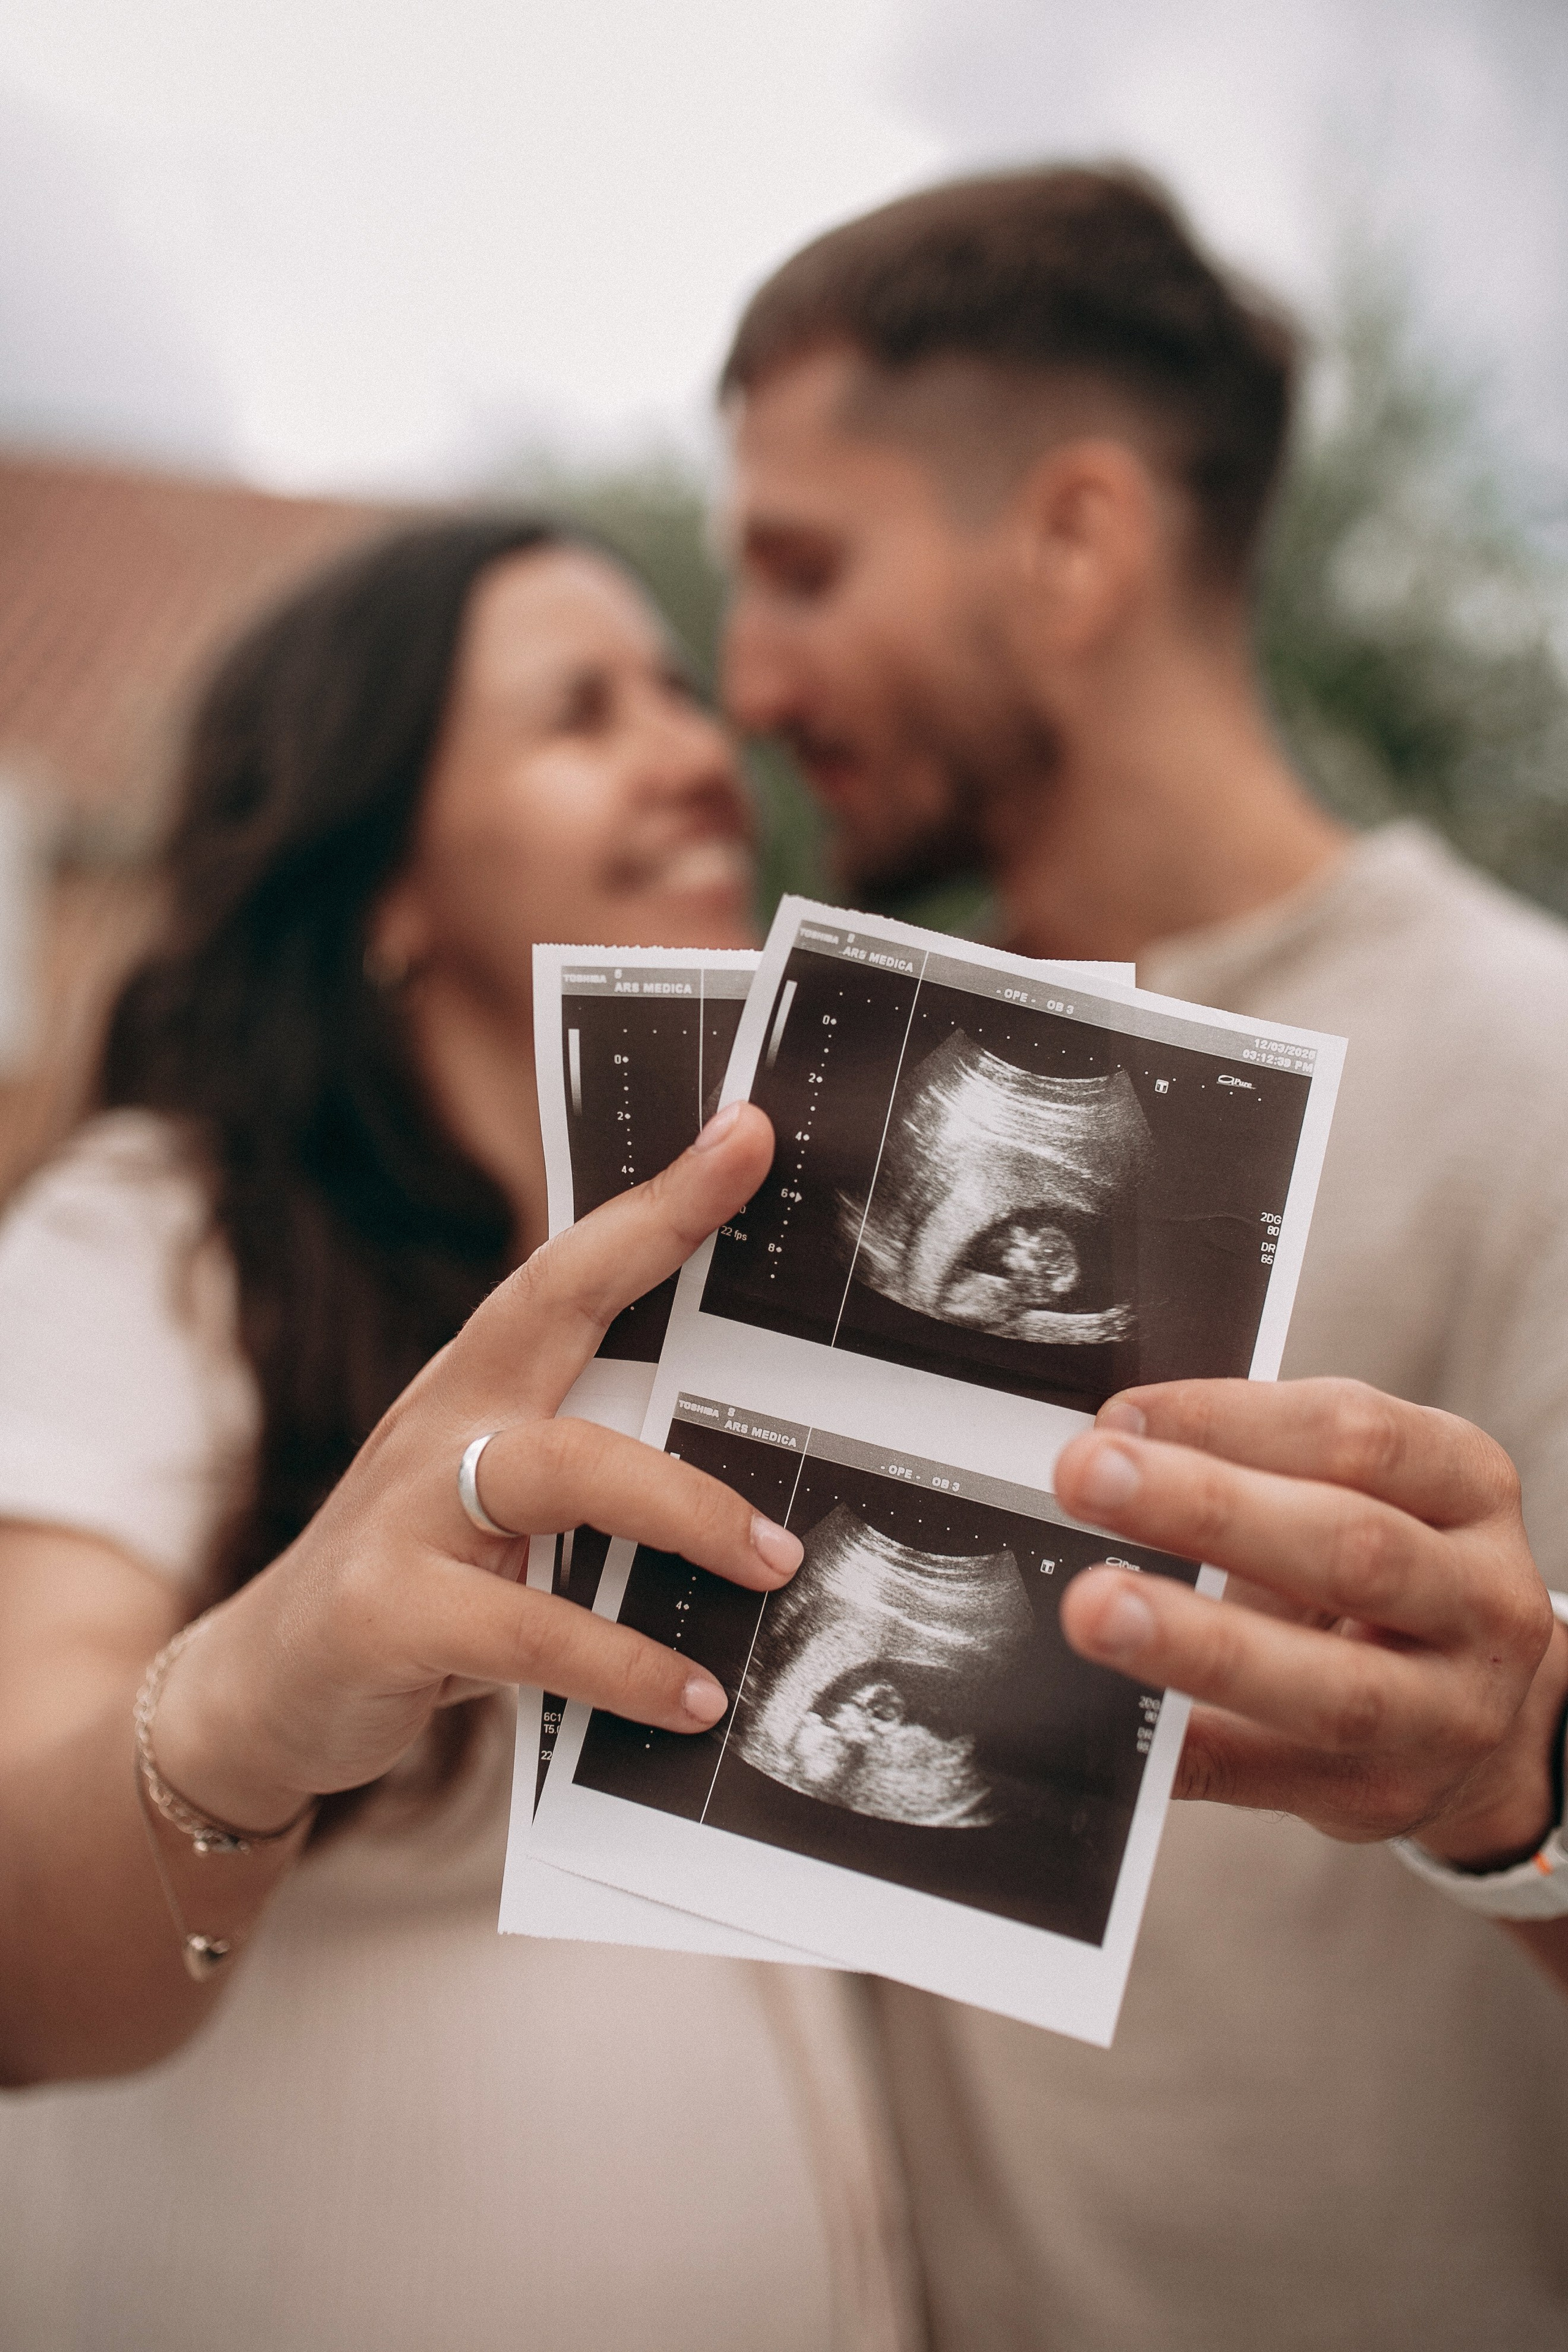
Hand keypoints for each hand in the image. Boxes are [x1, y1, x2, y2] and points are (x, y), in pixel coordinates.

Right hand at [154, 1102, 798, 1830]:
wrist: (265, 1693)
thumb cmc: (422, 1584)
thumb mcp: (501, 1510)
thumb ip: (598, 1473)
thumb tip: (762, 1465)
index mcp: (478, 1384)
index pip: (573, 1266)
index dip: (661, 1200)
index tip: (748, 1134)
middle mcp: (440, 1422)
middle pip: (554, 1318)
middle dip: (672, 1291)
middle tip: (801, 1312)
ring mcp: (403, 1512)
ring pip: (560, 1469)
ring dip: (687, 1514)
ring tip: (777, 1563)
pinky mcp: (383, 1614)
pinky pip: (526, 1631)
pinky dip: (621, 1665)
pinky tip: (692, 1699)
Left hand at [1053, 1378, 1563, 1858]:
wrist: (1477, 1716)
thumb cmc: (1386, 1572)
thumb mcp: (1361, 1493)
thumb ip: (1258, 1462)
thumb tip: (1111, 1444)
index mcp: (1467, 1486)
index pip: (1357, 1434)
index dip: (1230, 1418)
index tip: (1118, 1416)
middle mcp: (1480, 1598)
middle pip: (1350, 1546)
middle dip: (1207, 1509)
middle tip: (1086, 1477)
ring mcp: (1446, 1712)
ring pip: (1331, 1685)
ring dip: (1201, 1643)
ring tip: (1095, 1607)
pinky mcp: (1387, 1797)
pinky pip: (1266, 1778)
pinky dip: (1186, 1749)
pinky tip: (1120, 1728)